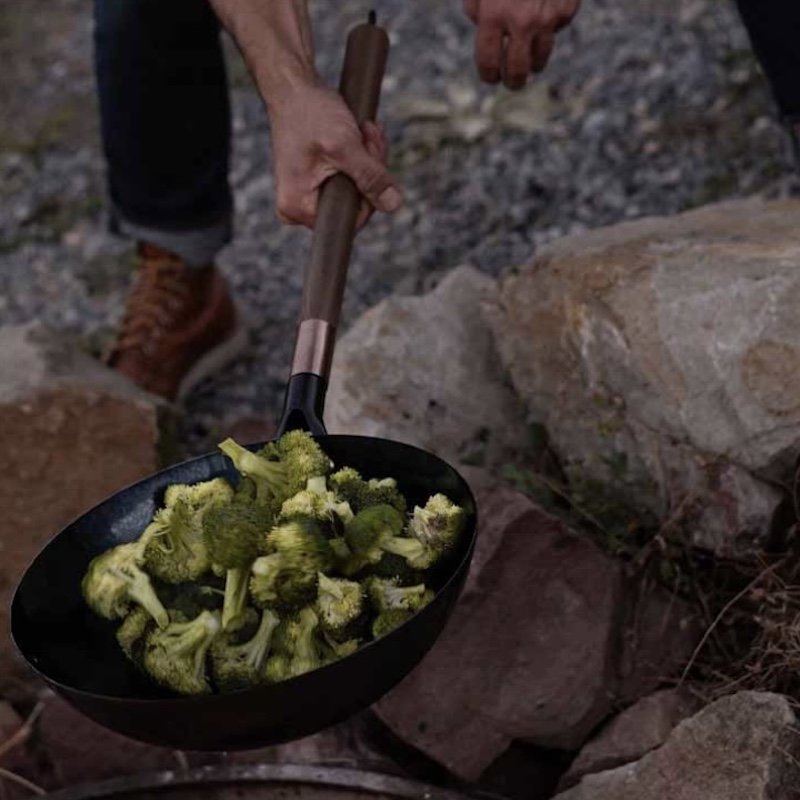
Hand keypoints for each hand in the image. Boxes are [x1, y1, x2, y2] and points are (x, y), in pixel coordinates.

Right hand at [268, 82, 402, 228]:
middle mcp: (298, 209)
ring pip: (356, 191)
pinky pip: (350, 181)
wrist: (293, 87)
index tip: (368, 154)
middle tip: (368, 135)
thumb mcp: (344, 145)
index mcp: (297, 208)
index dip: (369, 192)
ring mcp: (307, 197)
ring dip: (369, 160)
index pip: (351, 219)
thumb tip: (394, 204)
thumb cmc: (310, 112)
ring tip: (365, 130)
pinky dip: (361, 158)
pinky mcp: (316, 184)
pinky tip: (361, 135)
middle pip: (355, 205)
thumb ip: (370, 177)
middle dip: (370, 170)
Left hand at [464, 0, 579, 88]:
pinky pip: (558, 28)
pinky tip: (546, 18)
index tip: (491, 79)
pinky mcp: (567, 8)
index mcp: (493, 15)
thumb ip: (476, 7)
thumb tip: (481, 27)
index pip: (488, 61)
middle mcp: (521, 22)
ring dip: (534, 64)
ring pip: (541, 56)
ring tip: (531, 65)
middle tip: (513, 84)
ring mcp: (547, 17)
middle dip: (514, 82)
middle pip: (518, 69)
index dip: (488, 75)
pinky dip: (552, 28)